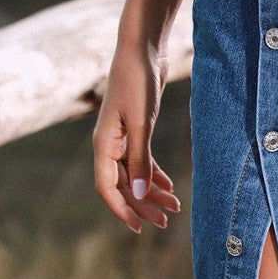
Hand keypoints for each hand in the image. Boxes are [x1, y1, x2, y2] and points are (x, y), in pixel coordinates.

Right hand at [92, 39, 180, 231]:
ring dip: (151, 193)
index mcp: (103, 145)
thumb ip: (140, 159)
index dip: (122, 210)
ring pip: (133, 176)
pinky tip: (169, 186)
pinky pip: (141, 161)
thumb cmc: (137, 82)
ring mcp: (121, 139)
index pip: (107, 188)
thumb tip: (140, 193)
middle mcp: (109, 145)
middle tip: (165, 222)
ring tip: (174, 208)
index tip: (139, 228)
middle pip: (122, 186)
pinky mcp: (135, 131)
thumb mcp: (141, 123)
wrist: (141, 50)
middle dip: (142, 206)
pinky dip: (154, 175)